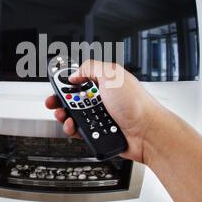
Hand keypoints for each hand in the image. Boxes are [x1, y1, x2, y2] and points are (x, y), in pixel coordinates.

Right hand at [45, 60, 162, 162]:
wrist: (147, 133)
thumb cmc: (136, 104)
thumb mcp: (111, 74)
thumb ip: (90, 67)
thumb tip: (75, 74)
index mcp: (105, 83)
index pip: (81, 79)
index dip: (67, 81)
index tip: (57, 84)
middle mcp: (103, 99)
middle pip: (74, 98)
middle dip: (61, 100)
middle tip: (54, 103)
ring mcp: (101, 117)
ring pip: (74, 116)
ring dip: (65, 116)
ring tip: (64, 116)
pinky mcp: (99, 133)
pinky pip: (80, 131)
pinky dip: (73, 129)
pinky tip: (74, 126)